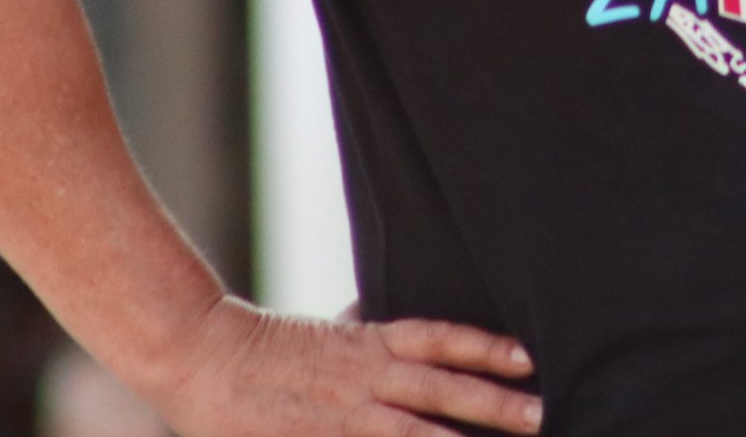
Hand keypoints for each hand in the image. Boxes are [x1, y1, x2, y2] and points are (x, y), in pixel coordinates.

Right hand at [156, 297, 540, 436]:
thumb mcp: (323, 334)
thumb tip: (375, 320)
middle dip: (495, 404)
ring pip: (415, 433)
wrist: (200, 352)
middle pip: (443, 389)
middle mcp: (365, 376)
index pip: (439, 340)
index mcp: (367, 344)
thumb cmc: (260, 346)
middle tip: (545, 412)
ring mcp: (344, 413)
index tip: (529, 357)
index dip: (485, 347)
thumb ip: (359, 336)